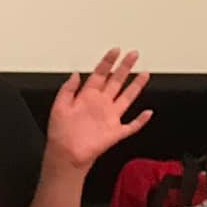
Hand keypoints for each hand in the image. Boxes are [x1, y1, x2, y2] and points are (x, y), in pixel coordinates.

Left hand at [47, 48, 151, 169]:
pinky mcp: (115, 132)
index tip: (115, 51)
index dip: (107, 62)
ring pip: (127, 98)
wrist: (65, 155)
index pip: (99, 75)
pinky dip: (141, 120)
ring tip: (144, 73)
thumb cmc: (60, 134)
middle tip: (133, 55)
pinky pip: (132, 125)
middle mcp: (100, 105)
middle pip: (116, 81)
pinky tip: (148, 113)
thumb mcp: (58, 107)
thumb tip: (76, 74)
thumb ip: (67, 89)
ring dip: (136, 86)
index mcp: (86, 97)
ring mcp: (110, 117)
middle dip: (125, 67)